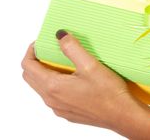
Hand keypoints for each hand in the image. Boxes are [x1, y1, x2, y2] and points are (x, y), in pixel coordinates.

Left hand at [21, 31, 138, 131]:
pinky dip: (53, 83)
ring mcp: (59, 108)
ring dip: (44, 72)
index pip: (28, 66)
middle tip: (48, 49)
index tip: (40, 42)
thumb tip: (60, 35)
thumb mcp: (90, 65)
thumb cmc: (108, 92)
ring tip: (60, 60)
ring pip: (41, 87)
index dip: (31, 51)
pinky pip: (52, 96)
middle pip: (30, 77)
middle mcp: (51, 100)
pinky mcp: (67, 112)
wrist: (121, 114)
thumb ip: (72, 48)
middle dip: (35, 61)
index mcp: (53, 87)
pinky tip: (71, 77)